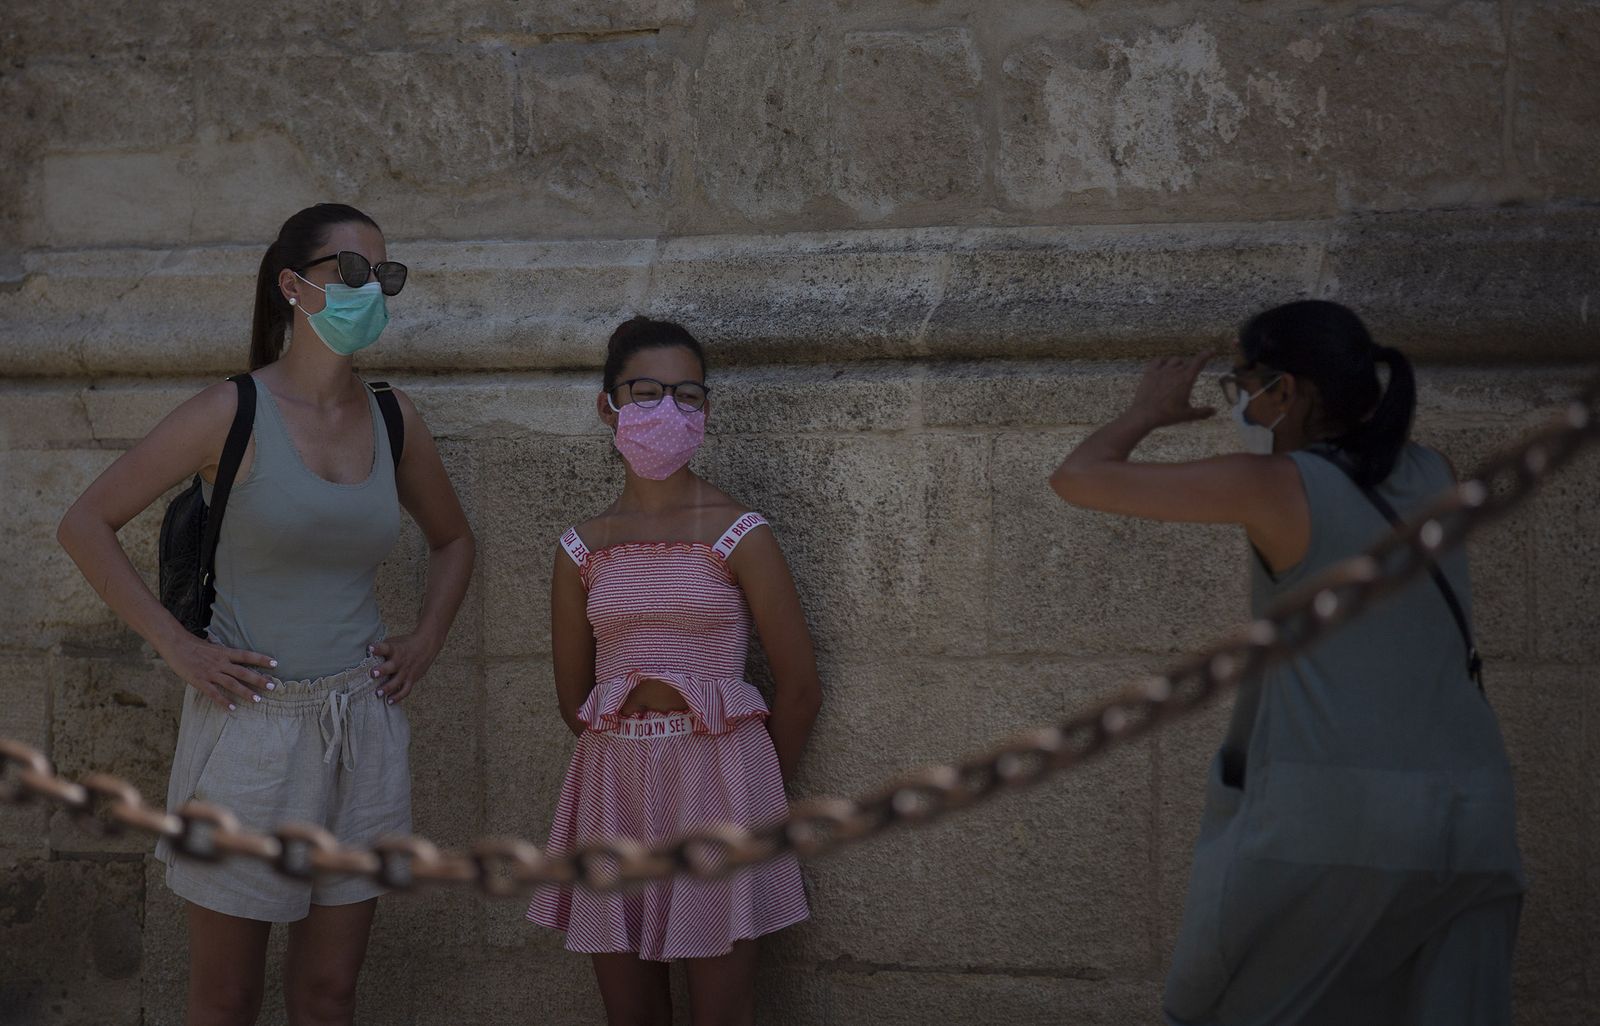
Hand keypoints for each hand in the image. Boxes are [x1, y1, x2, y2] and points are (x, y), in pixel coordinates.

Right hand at [159, 634, 276, 710]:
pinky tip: (232, 709)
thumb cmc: (194, 645)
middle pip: (243, 672)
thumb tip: (237, 658)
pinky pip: (214, 693)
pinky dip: (223, 701)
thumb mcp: (213, 646)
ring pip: (232, 684)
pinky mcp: (200, 681)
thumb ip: (225, 654)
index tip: (275, 663)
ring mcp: (211, 672)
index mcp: (224, 652)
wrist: (175, 644)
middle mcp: (220, 663)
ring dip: (245, 692)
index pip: (247, 655)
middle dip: (259, 679)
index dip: (261, 659)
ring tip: (258, 700)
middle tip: (273, 686)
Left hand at [367, 633, 439, 704]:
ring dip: (388, 687)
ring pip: (398, 681)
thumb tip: (364, 656)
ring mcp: (407, 671)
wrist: (427, 645)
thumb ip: (382, 650)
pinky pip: (405, 690)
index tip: (370, 648)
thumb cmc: (405, 644)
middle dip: (382, 670)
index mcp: (395, 649)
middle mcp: (401, 661)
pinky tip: (389, 701)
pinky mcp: (412, 679)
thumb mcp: (394, 642)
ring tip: (378, 693)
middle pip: (392, 666)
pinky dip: (398, 697)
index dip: (378, 648)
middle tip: (373, 674)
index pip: (386, 647)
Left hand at [1127, 353, 1216, 428]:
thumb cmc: (1167, 415)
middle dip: (1191, 367)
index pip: (1199, 362)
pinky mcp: (1150, 373)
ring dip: (1179, 363)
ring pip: (1174, 359)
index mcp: (1186, 380)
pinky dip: (1163, 361)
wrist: (1144, 414)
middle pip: (1187, 363)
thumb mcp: (1187, 415)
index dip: (1206, 354)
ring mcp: (1161, 371)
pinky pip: (1158, 360)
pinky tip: (1163, 366)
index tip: (1212, 350)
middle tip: (1191, 374)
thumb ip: (1202, 412)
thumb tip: (1215, 411)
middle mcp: (1175, 372)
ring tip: (1179, 371)